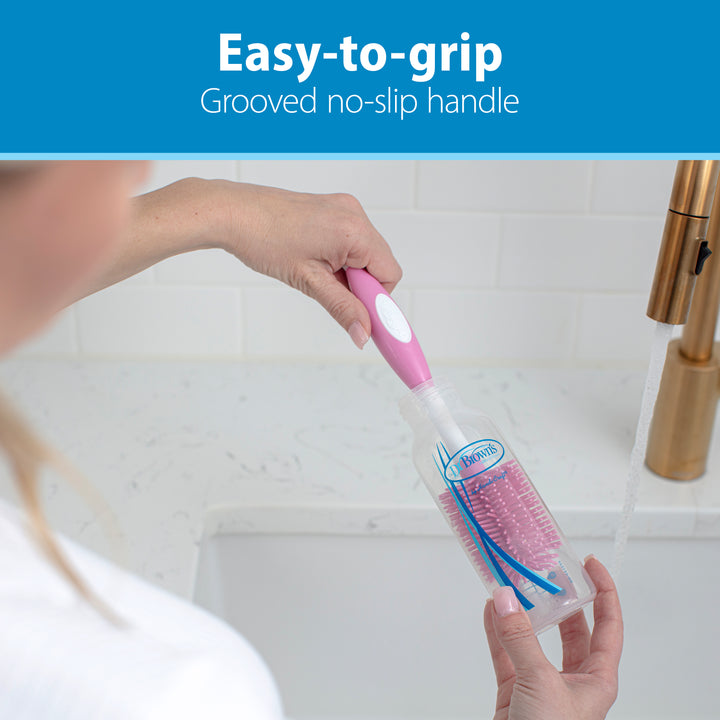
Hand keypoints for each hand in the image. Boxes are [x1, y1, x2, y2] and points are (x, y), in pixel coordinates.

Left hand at [214, 181, 401, 347]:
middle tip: (329, 292)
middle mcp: (354, 214)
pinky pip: (350, 240)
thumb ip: (342, 309)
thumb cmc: (263, 240)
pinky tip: (313, 260)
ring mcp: (343, 208)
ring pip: (364, 253)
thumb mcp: (308, 282)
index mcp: (355, 231)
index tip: (362, 318)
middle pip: (379, 264)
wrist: (232, 213)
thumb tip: (364, 333)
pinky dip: (339, 257)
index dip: (377, 300)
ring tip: (314, 273)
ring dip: (348, 272)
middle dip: (361, 286)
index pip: (390, 275)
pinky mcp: (331, 208)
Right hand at [484, 556, 622, 719]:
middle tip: (547, 571)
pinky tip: (490, 610)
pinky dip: (496, 631)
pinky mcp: (514, 693)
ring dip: (521, 612)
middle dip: (559, 599)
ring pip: (533, 638)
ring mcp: (541, 685)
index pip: (608, 626)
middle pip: (571, 629)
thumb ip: (519, 638)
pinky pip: (505, 653)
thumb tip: (503, 599)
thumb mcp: (540, 683)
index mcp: (596, 679)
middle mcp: (572, 679)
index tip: (590, 564)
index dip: (603, 592)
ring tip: (511, 584)